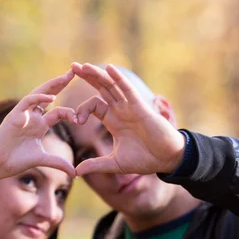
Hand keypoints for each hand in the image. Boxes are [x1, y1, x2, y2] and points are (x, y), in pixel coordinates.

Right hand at [0, 70, 77, 179]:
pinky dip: (38, 98)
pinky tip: (51, 98)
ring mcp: (23, 114)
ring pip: (39, 94)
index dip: (71, 110)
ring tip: (66, 77)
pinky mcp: (14, 116)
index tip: (84, 111)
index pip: (58, 111)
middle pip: (49, 95)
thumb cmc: (15, 161)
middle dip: (61, 84)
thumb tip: (75, 172)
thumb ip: (58, 163)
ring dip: (52, 85)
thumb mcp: (42, 160)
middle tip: (76, 72)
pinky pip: (27, 102)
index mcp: (39, 125)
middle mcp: (32, 116)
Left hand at [72, 63, 186, 175]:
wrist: (166, 159)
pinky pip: (127, 89)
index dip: (81, 110)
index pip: (93, 106)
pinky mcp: (140, 107)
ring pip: (111, 86)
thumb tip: (75, 172)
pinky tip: (109, 68)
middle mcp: (120, 110)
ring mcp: (130, 107)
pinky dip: (118, 78)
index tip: (76, 121)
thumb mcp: (115, 163)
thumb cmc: (144, 160)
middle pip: (101, 89)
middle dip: (87, 77)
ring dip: (98, 75)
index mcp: (113, 120)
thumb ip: (95, 165)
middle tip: (72, 67)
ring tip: (83, 66)